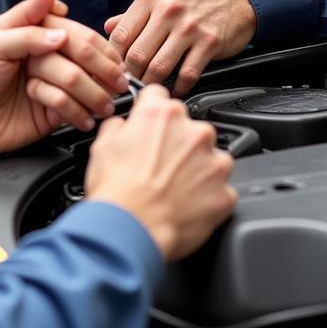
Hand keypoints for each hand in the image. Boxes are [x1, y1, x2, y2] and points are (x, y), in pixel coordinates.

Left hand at [26, 14, 128, 132]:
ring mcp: (53, 83)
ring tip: (101, 105)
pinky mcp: (54, 111)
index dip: (91, 44)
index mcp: (35, 32)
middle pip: (85, 57)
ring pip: (83, 83)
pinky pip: (73, 108)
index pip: (73, 32)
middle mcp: (48, 55)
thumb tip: (60, 9)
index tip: (104, 56)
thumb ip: (27, 28)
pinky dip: (76, 113)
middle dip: (100, 70)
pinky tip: (80, 119)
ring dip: (92, 95)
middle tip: (116, 82)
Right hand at [84, 86, 235, 260]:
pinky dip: (207, 197)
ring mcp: (214, 162)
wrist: (131, 231)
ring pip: (210, 158)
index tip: (150, 124)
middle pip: (190, 128)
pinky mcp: (225, 192)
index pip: (160, 96)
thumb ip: (118, 126)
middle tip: (158, 167)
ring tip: (173, 190)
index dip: (151, 111)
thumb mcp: (101, 147)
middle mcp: (193, 132)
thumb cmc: (115, 192)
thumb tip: (122, 125)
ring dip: (197, 170)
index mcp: (161, 114)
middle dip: (178, 144)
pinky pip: (220, 190)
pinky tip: (185, 206)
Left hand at [105, 0, 255, 97]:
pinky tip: (175, 89)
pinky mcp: (209, 43)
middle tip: (131, 85)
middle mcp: (167, 11)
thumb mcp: (159, 0)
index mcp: (149, 0)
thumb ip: (132, 16)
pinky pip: (187, 75)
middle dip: (131, 75)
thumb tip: (107, 29)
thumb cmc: (193, 3)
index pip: (120, 36)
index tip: (114, 71)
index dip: (113, 59)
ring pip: (158, 68)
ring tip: (149, 89)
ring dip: (152, 84)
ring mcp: (189, 27)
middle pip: (136, 55)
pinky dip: (178, 87)